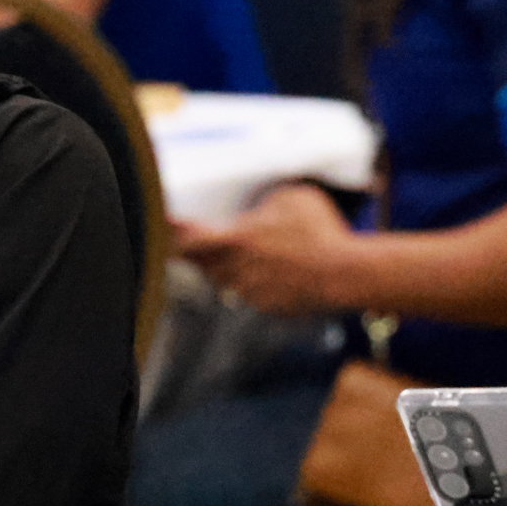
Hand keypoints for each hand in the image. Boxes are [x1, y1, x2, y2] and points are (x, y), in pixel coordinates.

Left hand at [172, 184, 355, 315]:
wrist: (348, 274)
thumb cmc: (322, 231)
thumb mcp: (292, 198)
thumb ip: (267, 203)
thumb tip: (263, 210)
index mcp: (236, 239)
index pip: (188, 236)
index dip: (171, 230)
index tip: (159, 224)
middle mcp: (236, 269)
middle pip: (199, 262)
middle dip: (189, 252)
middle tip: (181, 242)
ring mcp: (251, 291)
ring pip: (223, 279)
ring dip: (220, 268)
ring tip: (226, 256)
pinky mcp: (268, 307)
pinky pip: (250, 294)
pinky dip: (251, 283)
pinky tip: (266, 273)